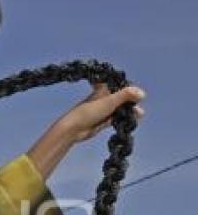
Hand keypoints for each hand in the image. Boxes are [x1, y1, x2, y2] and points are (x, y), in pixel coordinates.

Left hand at [27, 84, 145, 178]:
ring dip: (129, 111)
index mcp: (103, 89)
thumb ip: (125, 96)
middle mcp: (104, 98)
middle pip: (122, 98)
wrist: (74, 129)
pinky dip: (124, 119)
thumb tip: (142, 93)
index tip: (138, 95)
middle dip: (131, 102)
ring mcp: (104, 110)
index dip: (129, 89)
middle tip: (137, 108)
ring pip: (121, 109)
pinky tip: (130, 122)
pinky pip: (117, 118)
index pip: (120, 85)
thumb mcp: (109, 101)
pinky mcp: (104, 121)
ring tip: (138, 115)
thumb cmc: (88, 112)